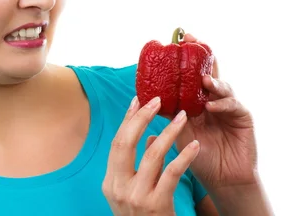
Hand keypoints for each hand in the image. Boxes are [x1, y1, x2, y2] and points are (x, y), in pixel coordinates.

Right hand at [102, 96, 200, 214]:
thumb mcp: (134, 193)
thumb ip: (139, 166)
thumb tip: (149, 137)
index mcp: (110, 182)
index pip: (117, 143)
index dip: (127, 120)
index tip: (137, 100)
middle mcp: (118, 188)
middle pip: (125, 142)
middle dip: (141, 118)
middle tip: (157, 99)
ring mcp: (136, 197)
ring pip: (151, 154)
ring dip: (167, 131)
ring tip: (182, 116)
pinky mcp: (156, 205)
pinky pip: (172, 173)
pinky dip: (184, 156)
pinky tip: (195, 144)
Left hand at [174, 33, 258, 190]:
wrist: (221, 179)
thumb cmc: (197, 157)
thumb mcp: (177, 132)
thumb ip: (168, 114)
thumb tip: (142, 99)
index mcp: (196, 100)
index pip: (191, 73)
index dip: (187, 56)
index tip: (179, 39)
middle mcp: (213, 99)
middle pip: (209, 71)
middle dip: (202, 54)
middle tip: (192, 40)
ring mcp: (229, 106)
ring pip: (222, 86)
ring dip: (212, 81)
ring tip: (202, 81)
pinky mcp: (242, 117)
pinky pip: (233, 105)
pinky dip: (222, 104)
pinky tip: (211, 106)